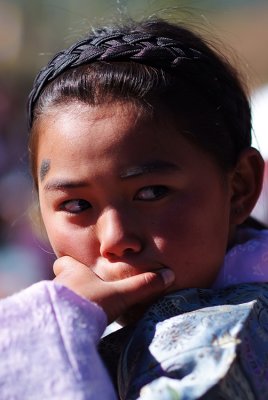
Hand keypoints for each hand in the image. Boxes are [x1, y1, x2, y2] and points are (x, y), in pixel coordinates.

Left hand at [53, 256, 174, 322]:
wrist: (64, 329)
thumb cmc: (91, 303)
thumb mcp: (121, 295)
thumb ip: (143, 285)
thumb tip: (168, 274)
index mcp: (72, 272)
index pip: (63, 262)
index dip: (70, 264)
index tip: (80, 270)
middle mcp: (58, 285)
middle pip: (62, 281)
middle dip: (73, 286)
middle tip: (88, 295)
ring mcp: (50, 303)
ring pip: (59, 299)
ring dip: (70, 305)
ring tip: (85, 314)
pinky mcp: (50, 320)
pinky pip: (56, 316)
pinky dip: (66, 320)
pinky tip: (77, 328)